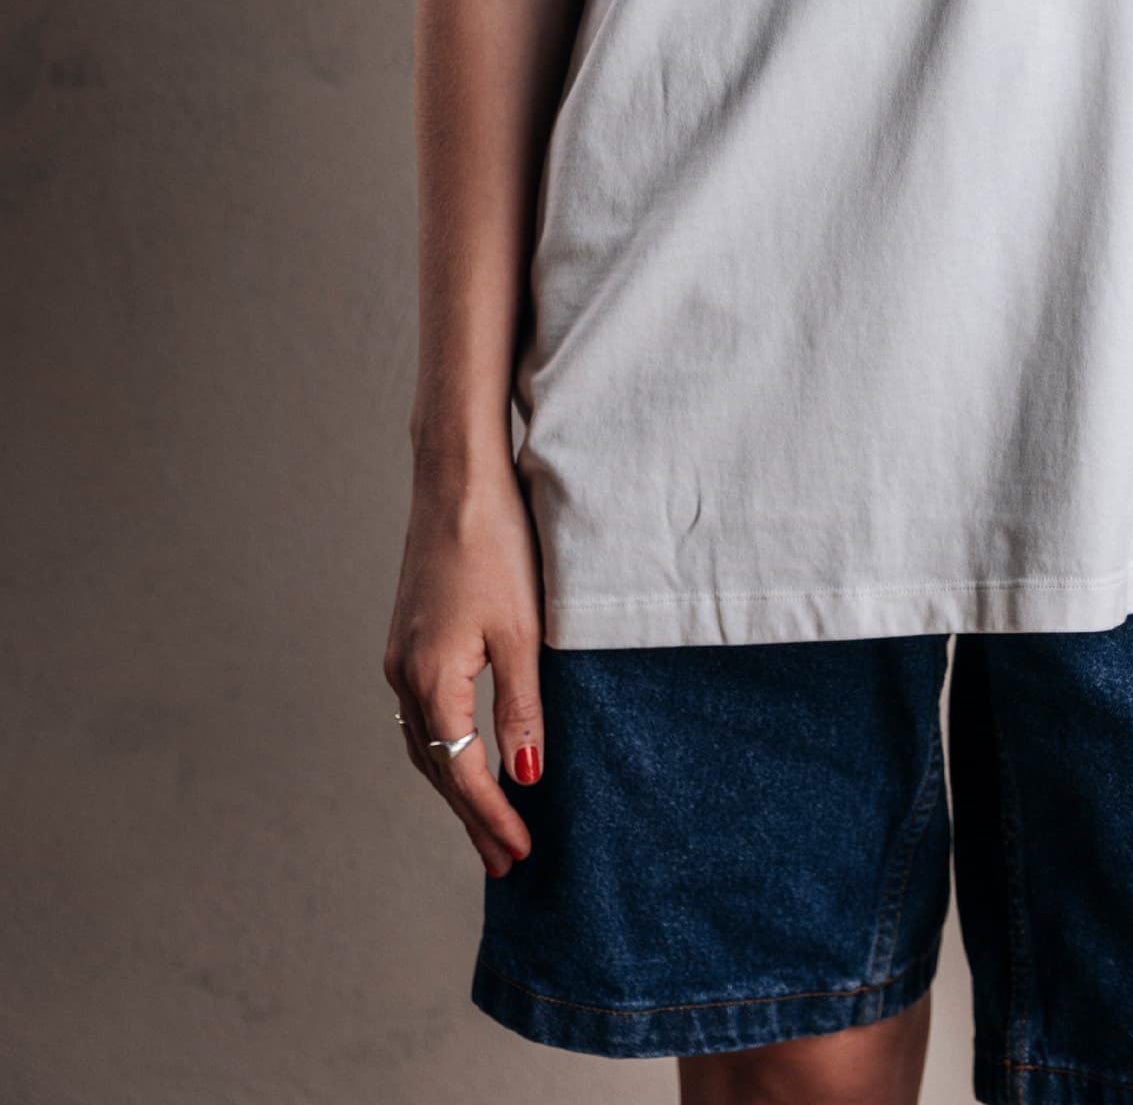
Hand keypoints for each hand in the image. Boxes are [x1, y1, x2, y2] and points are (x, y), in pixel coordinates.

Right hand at [385, 461, 545, 875]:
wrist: (455, 477)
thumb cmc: (495, 545)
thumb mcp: (522, 631)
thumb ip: (521, 708)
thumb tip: (525, 777)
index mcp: (432, 680)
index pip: (462, 773)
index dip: (491, 817)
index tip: (518, 855)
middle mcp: (404, 675)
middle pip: (436, 769)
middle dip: (470, 817)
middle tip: (503, 862)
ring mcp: (400, 655)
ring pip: (423, 744)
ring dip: (454, 787)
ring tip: (487, 823)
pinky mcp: (408, 635)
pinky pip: (421, 714)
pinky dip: (443, 749)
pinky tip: (463, 754)